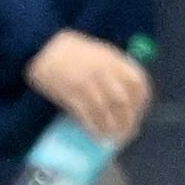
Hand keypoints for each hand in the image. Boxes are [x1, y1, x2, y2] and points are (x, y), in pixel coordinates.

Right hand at [25, 29, 152, 145]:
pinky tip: (97, 135)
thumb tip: (129, 96)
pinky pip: (86, 114)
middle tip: (128, 133)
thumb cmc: (74, 51)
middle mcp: (104, 71)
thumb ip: (116, 70)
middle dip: (129, 120)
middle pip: (124, 101)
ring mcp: (87, 82)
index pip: (138, 84)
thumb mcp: (101, 53)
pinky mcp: (70, 93)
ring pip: (106, 110)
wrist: (43, 46)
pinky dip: (94, 127)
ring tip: (113, 138)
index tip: (139, 114)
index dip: (141, 103)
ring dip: (112, 128)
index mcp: (115, 60)